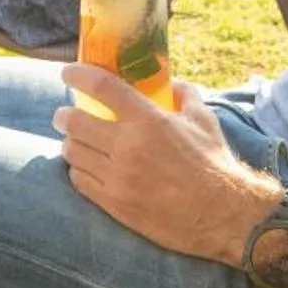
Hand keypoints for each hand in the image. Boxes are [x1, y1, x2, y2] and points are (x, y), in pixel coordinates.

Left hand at [53, 70, 279, 262]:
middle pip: (75, 122)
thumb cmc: (214, 163)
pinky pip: (79, 181)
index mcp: (148, 120)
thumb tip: (173, 83)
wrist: (222, 214)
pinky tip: (86, 168)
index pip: (101, 87)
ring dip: (71, 143)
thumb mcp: (204, 120)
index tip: (68, 72)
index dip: (78, 75)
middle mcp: (127, 146)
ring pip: (73, 152)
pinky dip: (79, 170)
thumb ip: (185, 95)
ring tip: (76, 142)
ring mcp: (118, 177)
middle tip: (64, 114)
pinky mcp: (114, 204)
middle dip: (64, 115)